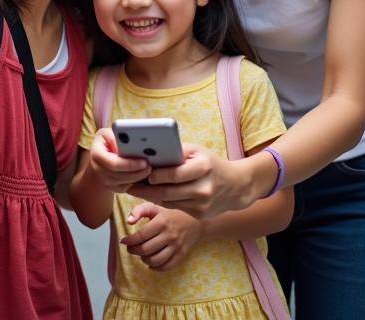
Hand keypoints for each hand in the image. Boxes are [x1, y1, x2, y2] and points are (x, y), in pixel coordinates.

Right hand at [88, 128, 151, 192]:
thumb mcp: (107, 134)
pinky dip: (138, 183)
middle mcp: (99, 171)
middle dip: (137, 172)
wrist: (100, 156)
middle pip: (121, 176)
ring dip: (139, 178)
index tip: (144, 161)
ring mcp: (106, 182)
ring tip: (151, 170)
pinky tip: (147, 176)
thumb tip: (128, 145)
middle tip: (151, 166)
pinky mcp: (115, 188)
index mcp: (96, 156)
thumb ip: (116, 138)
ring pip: (126, 184)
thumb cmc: (106, 141)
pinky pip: (128, 188)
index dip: (130, 164)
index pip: (114, 164)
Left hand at [121, 202, 200, 270]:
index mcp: (161, 221)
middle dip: (133, 250)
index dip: (129, 240)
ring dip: (143, 259)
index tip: (123, 240)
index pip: (141, 236)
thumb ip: (139, 210)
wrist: (195, 220)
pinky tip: (150, 262)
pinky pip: (166, 266)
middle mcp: (169, 235)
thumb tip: (128, 222)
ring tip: (140, 254)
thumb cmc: (170, 212)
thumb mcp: (155, 206)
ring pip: (155, 260)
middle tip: (130, 248)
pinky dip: (155, 267)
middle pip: (146, 250)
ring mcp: (176, 246)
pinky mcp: (181, 254)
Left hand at [127, 144, 251, 219]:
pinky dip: (161, 201)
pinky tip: (151, 194)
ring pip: (168, 202)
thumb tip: (151, 153)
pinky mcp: (199, 214)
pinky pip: (174, 207)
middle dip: (145, 189)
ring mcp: (202, 204)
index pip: (174, 174)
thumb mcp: (197, 151)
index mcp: (204, 167)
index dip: (155, 174)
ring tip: (135, 189)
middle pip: (167, 191)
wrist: (235, 186)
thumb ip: (176, 152)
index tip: (141, 171)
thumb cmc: (211, 163)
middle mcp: (204, 188)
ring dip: (149, 196)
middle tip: (129, 184)